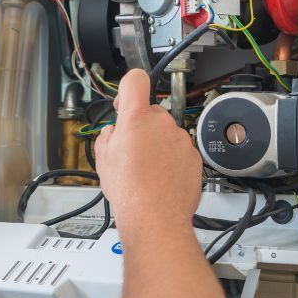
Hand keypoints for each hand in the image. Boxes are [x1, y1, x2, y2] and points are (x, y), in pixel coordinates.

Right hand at [94, 69, 201, 238]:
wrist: (155, 218)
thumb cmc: (129, 190)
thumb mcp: (103, 158)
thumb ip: (108, 135)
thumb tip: (114, 133)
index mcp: (136, 117)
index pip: (135, 80)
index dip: (127, 88)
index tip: (124, 102)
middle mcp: (162, 122)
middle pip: (150, 111)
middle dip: (141, 126)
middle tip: (131, 150)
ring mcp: (181, 139)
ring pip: (165, 132)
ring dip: (157, 144)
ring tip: (146, 169)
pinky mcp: (194, 156)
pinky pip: (179, 149)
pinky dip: (171, 158)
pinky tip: (161, 177)